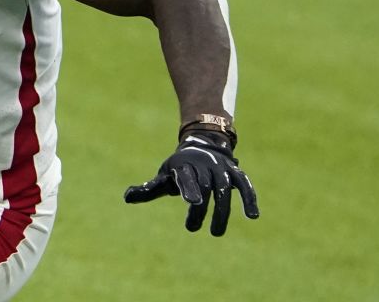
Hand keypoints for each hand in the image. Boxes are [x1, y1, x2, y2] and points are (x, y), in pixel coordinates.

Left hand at [123, 130, 259, 235]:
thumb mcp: (164, 177)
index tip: (192, 201)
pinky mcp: (236, 175)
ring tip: (216, 233)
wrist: (202, 146)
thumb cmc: (179, 169)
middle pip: (205, 187)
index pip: (186, 177)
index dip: (189, 188)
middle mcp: (204, 166)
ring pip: (224, 190)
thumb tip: (126, 198)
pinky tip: (252, 216)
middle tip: (192, 228)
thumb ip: (148, 189)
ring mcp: (222, 169)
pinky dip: (249, 199)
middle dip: (201, 208)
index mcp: (184, 166)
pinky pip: (245, 186)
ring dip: (222, 212)